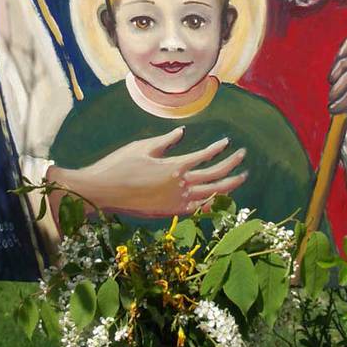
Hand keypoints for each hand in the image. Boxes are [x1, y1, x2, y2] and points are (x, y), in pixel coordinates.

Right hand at [46, 127, 247, 217]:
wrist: (102, 193)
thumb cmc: (118, 165)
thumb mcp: (142, 147)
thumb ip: (165, 141)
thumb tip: (183, 132)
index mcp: (173, 167)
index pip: (204, 157)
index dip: (218, 149)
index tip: (228, 142)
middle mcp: (179, 186)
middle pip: (214, 177)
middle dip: (232, 166)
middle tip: (244, 157)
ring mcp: (175, 202)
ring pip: (210, 195)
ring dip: (228, 186)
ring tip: (240, 178)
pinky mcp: (169, 214)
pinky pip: (197, 211)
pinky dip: (211, 205)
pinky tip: (220, 200)